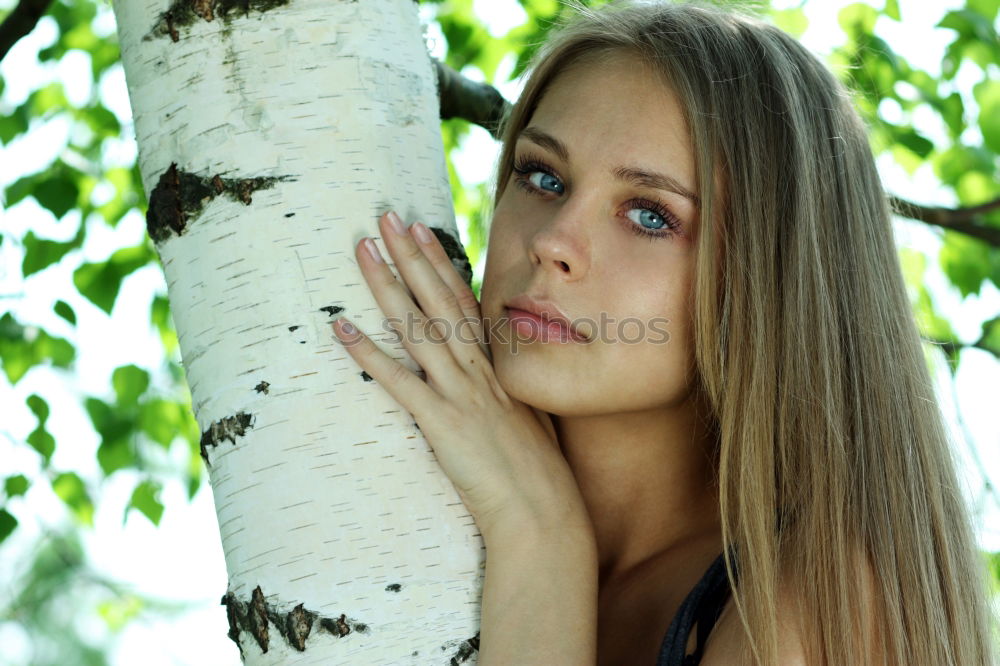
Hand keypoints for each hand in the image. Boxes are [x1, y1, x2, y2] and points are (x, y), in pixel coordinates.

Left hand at [332, 211, 591, 538]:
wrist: (544, 512)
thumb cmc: (538, 475)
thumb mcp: (527, 420)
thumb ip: (504, 391)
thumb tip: (489, 376)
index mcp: (496, 367)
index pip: (464, 302)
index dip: (439, 264)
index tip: (421, 230)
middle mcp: (477, 370)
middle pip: (439, 300)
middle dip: (411, 255)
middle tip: (386, 217)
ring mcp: (460, 393)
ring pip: (418, 327)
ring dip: (387, 286)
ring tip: (363, 250)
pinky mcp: (442, 423)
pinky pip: (400, 381)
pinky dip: (368, 354)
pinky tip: (341, 328)